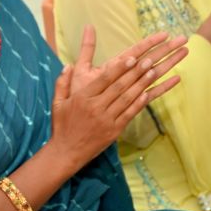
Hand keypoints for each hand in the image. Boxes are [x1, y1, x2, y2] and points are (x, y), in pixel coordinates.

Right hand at [50, 26, 186, 166]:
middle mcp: (95, 107)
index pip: (104, 79)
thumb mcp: (57, 103)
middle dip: (135, 72)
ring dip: (141, 84)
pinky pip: (129, 114)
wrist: (66, 152)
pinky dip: (139, 104)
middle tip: (149, 60)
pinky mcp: (114, 131)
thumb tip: (68, 65)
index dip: (119, 68)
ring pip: (127, 99)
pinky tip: (148, 94)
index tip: (132, 58)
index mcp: (82, 98)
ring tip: (153, 72)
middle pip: (119, 87)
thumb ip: (62, 83)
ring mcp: (106, 120)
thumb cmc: (62, 126)